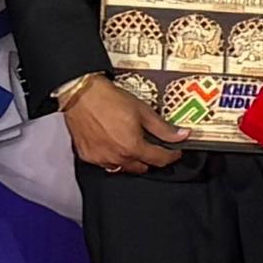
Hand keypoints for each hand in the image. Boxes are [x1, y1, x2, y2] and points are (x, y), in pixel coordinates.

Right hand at [66, 74, 190, 172]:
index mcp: (133, 147)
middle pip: (142, 167)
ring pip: (123, 167)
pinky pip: (105, 163)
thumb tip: (181, 135)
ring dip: (131, 160)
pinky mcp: (88, 156)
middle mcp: (117, 157)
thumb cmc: (109, 100)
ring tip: (132, 145)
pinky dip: (113, 157)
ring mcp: (101, 158)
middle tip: (152, 146)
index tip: (174, 152)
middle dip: (150, 158)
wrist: (81, 95)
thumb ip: (163, 128)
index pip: (159, 160)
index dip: (171, 156)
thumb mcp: (143, 111)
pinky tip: (114, 145)